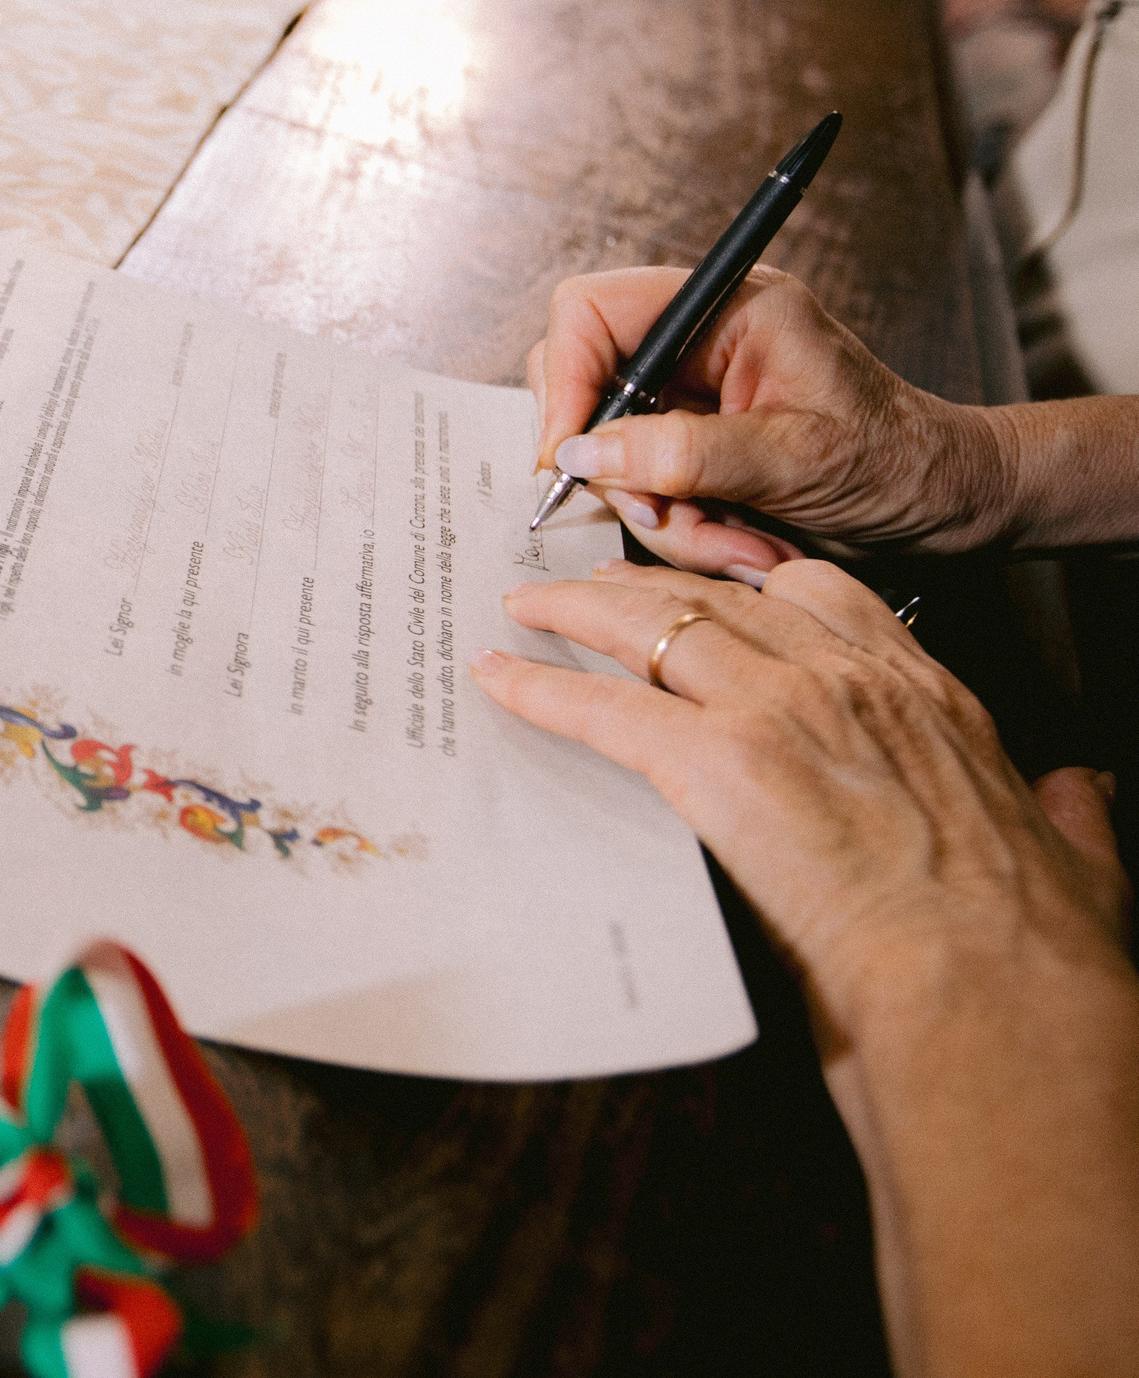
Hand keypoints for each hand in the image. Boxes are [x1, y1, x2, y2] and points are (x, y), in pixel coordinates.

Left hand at [479, 561, 1129, 1023]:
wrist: (989, 991)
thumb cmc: (1027, 945)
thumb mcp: (1074, 856)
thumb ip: (1064, 811)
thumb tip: (1073, 795)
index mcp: (928, 695)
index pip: (821, 597)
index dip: (750, 588)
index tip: (713, 589)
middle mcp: (847, 681)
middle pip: (720, 598)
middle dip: (646, 585)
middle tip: (591, 583)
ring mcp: (778, 712)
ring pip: (652, 628)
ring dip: (576, 614)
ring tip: (528, 608)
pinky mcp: (716, 762)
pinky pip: (604, 708)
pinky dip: (541, 691)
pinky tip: (498, 679)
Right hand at [528, 266, 1005, 575]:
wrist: (946, 508)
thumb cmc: (901, 462)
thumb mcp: (796, 457)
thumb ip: (687, 452)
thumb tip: (587, 453)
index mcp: (727, 308)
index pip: (590, 310)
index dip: (564, 376)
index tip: (569, 452)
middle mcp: (697, 346)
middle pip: (584, 389)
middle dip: (620, 469)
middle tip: (662, 513)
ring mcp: (688, 401)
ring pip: (609, 457)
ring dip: (662, 515)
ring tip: (738, 542)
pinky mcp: (689, 451)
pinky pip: (641, 494)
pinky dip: (680, 533)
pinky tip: (743, 543)